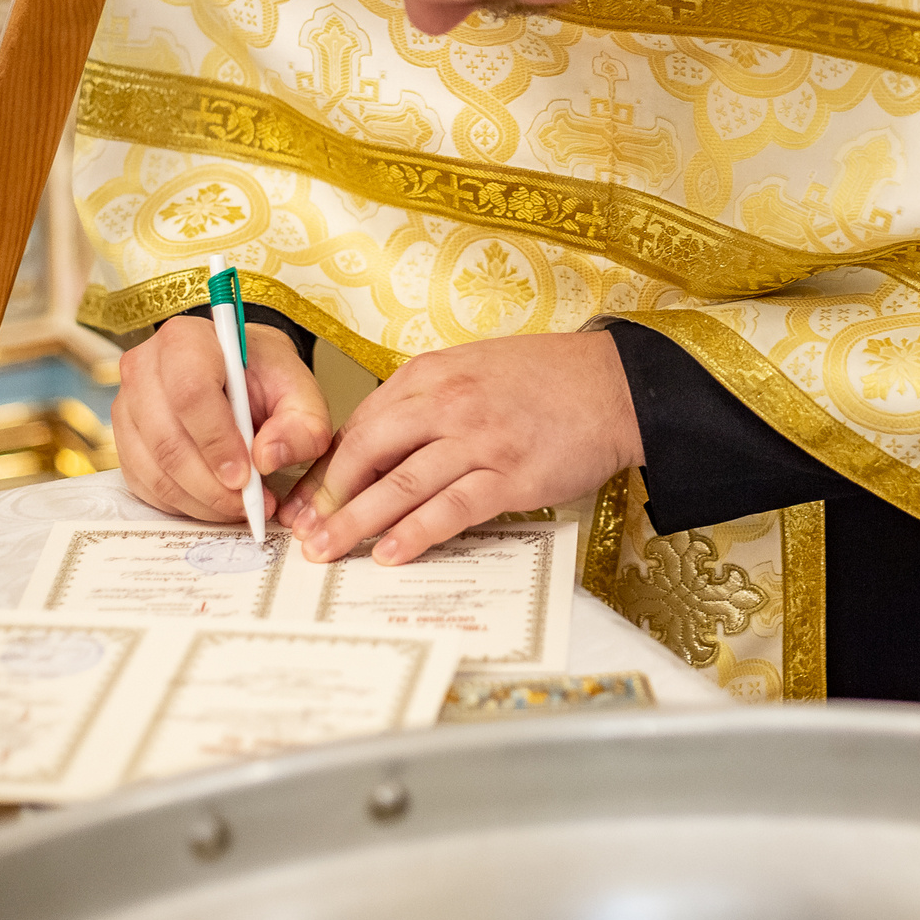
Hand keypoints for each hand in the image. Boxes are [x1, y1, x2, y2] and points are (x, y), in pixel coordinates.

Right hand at [111, 318, 334, 522]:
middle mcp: (144, 368)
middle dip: (211, 484)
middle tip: (249, 503)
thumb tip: (267, 459)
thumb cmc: (265, 378)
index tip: (246, 476)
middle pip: (167, 439)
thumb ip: (301, 425)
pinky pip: (144, 485)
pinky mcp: (123, 441)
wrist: (239, 375)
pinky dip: (182, 504)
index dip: (217, 442)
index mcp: (187, 339)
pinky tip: (214, 502)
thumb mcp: (301, 393)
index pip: (191, 393)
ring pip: (153, 469)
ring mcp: (126, 406)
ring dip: (199, 501)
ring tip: (239, 507)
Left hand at [281, 330, 640, 565]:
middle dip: (329, 496)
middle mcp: (450, 403)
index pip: (364, 421)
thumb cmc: (550, 378)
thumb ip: (429, 397)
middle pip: (369, 451)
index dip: (330, 464)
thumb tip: (382, 441)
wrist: (615, 386)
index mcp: (434, 373)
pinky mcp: (511, 477)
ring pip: (402, 485)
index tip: (308, 494)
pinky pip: (451, 509)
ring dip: (357, 522)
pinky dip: (416, 533)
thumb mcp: (475, 366)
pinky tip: (391, 553)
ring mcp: (480, 441)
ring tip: (328, 550)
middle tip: (304, 530)